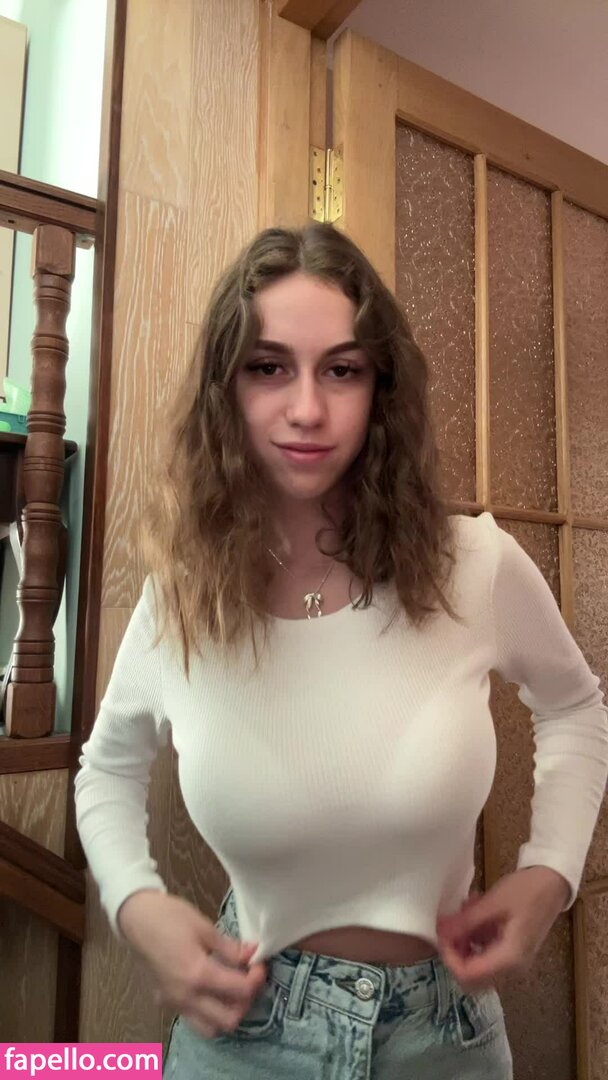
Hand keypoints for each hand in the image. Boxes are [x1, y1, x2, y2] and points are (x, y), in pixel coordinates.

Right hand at [117, 890, 266, 1037]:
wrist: (135, 918)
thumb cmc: (169, 917)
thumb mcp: (205, 927)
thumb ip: (230, 948)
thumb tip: (252, 954)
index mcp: (198, 975)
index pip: (240, 991)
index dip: (257, 978)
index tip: (259, 964)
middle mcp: (186, 997)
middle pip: (228, 1020)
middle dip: (246, 1002)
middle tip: (249, 979)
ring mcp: (174, 1003)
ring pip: (210, 1028)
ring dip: (227, 1014)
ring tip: (232, 989)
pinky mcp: (165, 1002)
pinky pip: (193, 1018)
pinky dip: (209, 1012)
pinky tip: (212, 990)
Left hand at [436, 867, 570, 992]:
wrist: (554, 882)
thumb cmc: (527, 891)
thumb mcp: (493, 903)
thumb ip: (466, 922)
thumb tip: (441, 933)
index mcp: (509, 959)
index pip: (468, 975)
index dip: (449, 957)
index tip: (441, 933)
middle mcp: (512, 968)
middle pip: (472, 977)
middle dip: (455, 952)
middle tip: (450, 925)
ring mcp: (513, 962)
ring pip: (477, 966)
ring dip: (464, 941)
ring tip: (465, 910)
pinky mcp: (512, 951)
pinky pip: (487, 953)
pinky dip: (475, 937)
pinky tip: (475, 911)